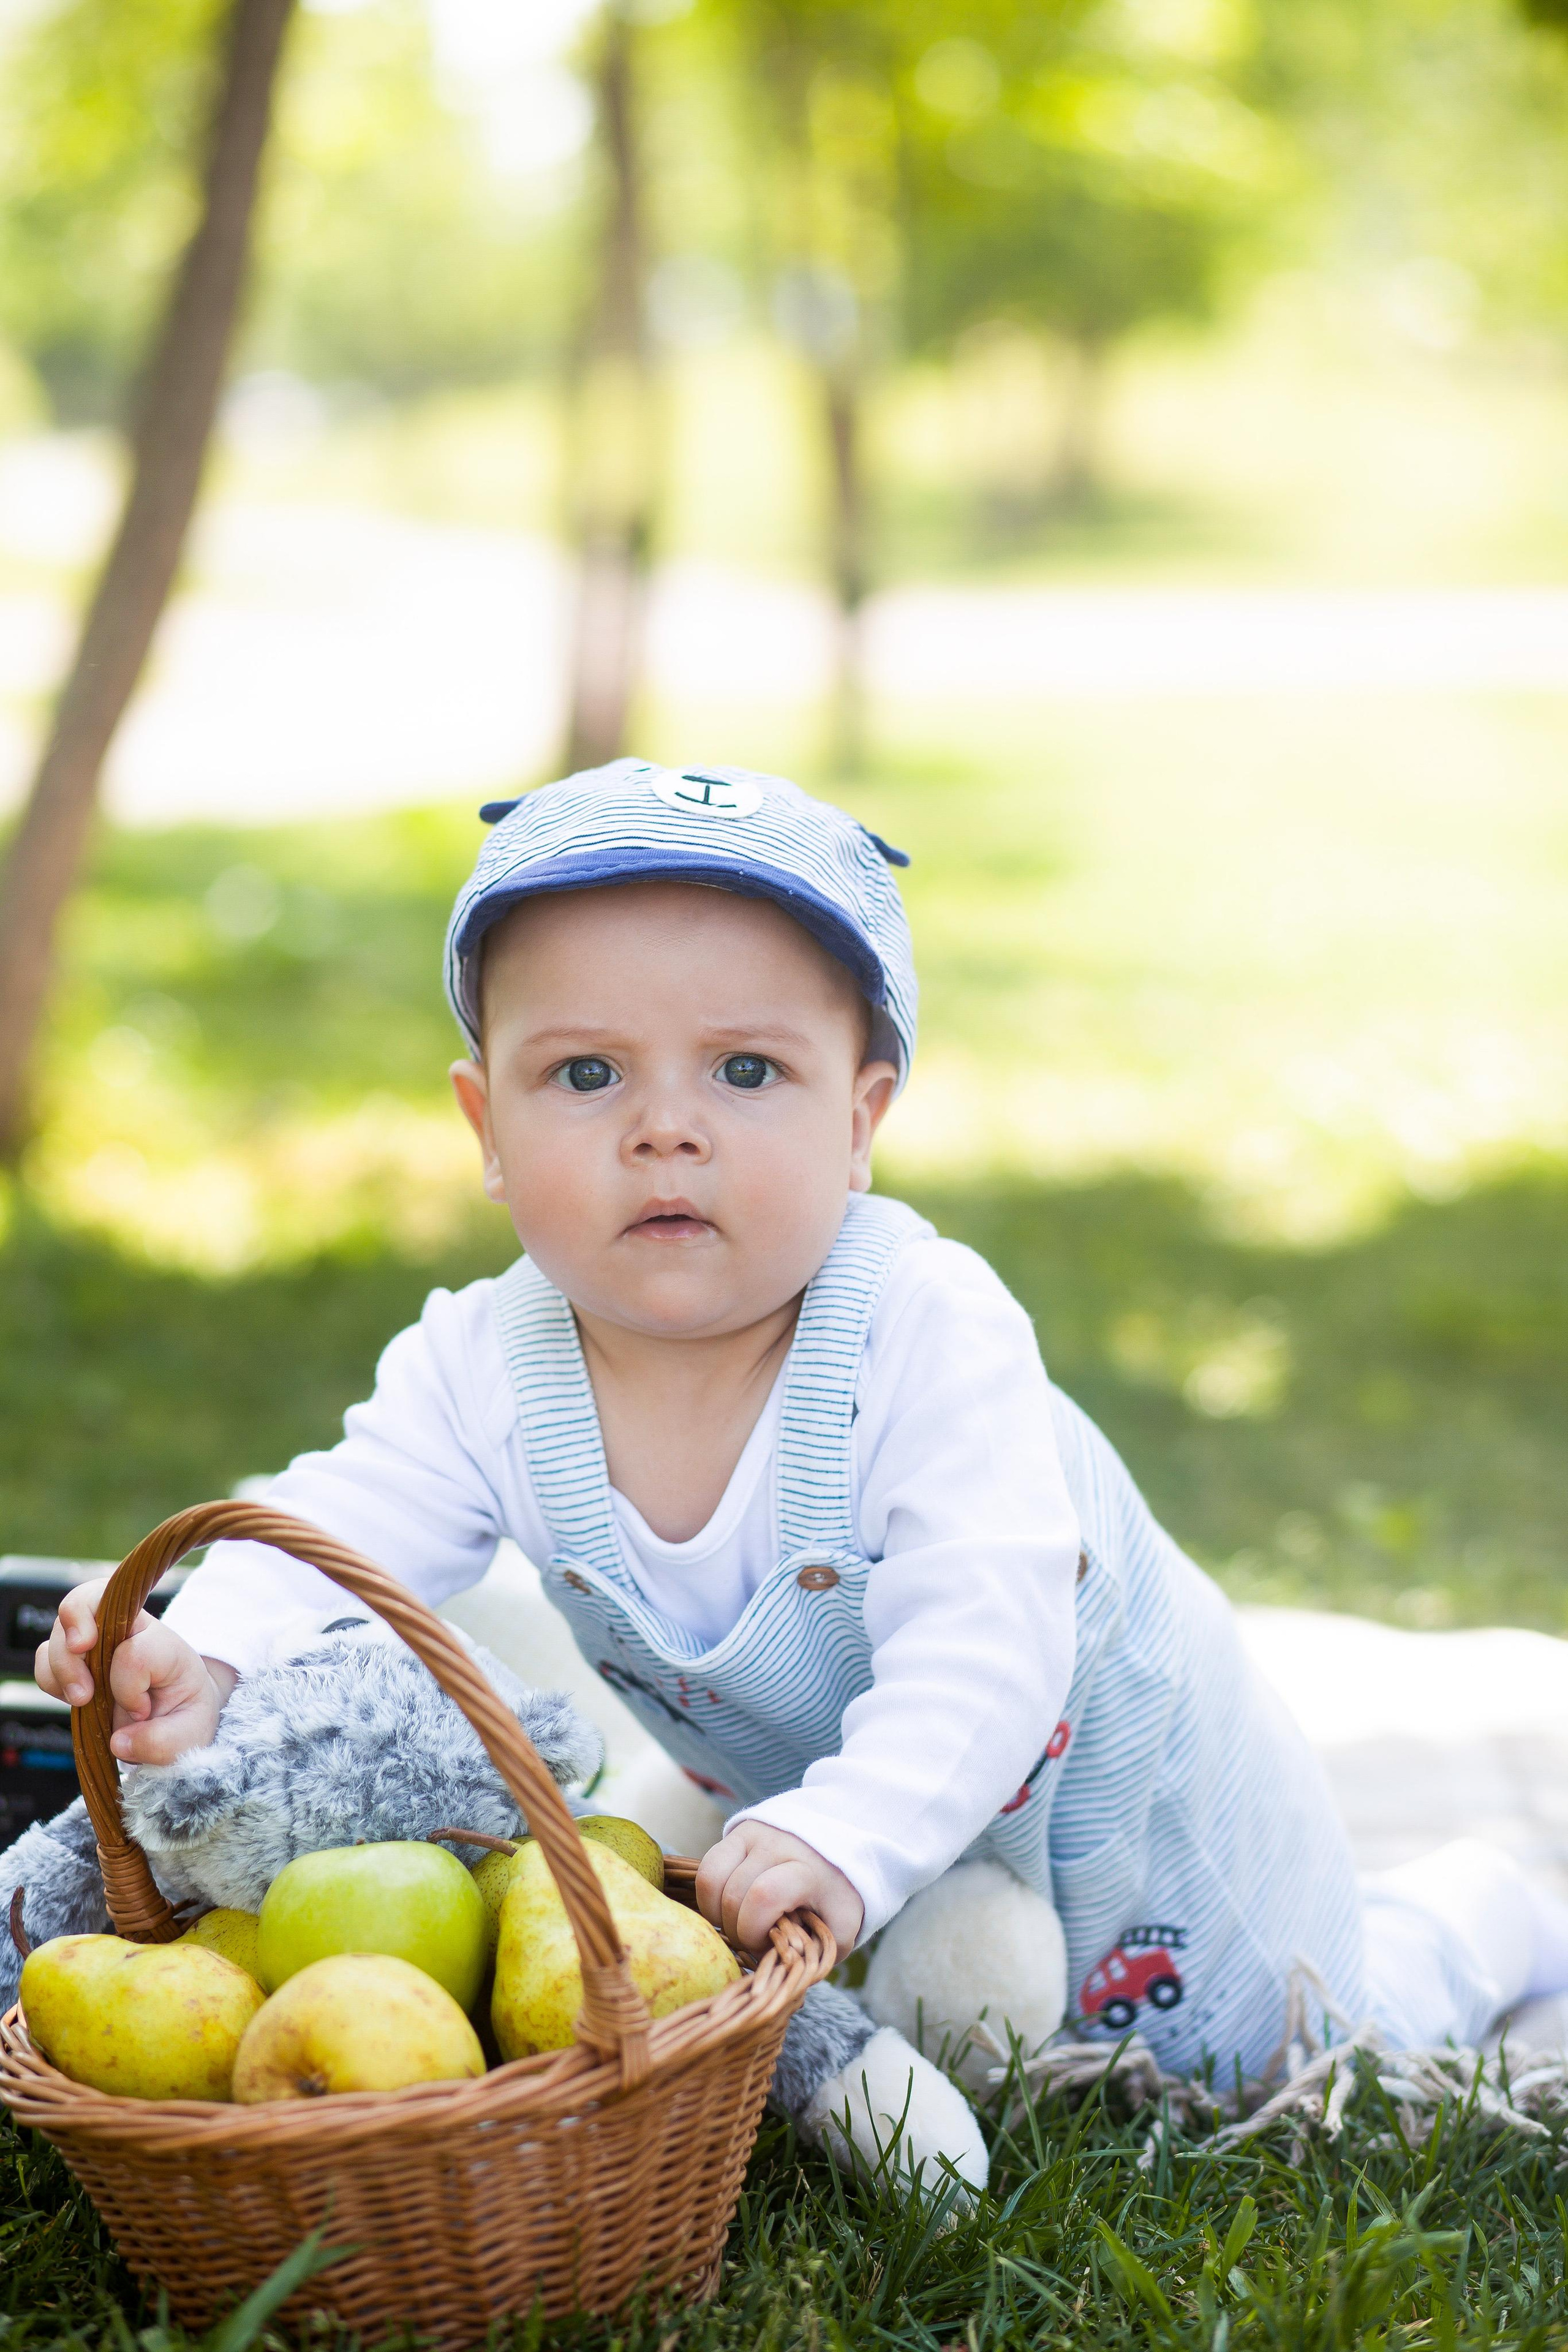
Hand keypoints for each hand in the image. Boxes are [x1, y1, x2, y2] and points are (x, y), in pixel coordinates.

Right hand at [35, 1578, 237, 1763]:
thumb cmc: (184, 1717)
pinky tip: (69, 1696)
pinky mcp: (78, 1657)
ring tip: (80, 1698)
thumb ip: (161, 1742)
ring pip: (62, 1627)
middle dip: (75, 1642)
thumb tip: (118, 1742)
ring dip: (60, 1666)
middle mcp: (131, 1631)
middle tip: (83, 1692)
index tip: (142, 1711)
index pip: (135, 1652)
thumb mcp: (190, 1735)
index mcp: (165, 1646)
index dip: (129, 1687)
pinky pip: (47, 1654)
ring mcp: (101, 1640)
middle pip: (91, 1602)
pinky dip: (49, 1676)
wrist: (177, 1713)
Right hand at [696, 1821, 863, 1958]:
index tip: (766, 1943)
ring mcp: (754, 1836)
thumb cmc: (833, 1898)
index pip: (764, 1896)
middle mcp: (778, 1846)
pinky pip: (706, 1868)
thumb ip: (815, 1950)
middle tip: (754, 1939)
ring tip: (740, 1923)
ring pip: (712, 1879)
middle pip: (734, 1895)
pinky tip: (727, 1909)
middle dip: (737, 1930)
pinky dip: (709, 1897)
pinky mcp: (736, 1833)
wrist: (836, 1851)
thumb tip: (778, 1959)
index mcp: (807, 1871)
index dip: (753, 1929)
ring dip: (719, 1914)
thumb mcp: (839, 1928)